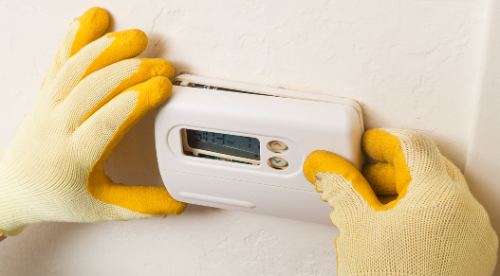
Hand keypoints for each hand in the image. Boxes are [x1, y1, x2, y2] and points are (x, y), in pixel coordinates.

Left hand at [0, 7, 185, 235]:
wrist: (14, 187)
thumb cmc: (58, 196)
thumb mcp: (103, 208)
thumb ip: (142, 205)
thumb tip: (177, 204)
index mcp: (75, 156)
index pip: (108, 120)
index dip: (138, 99)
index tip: (164, 88)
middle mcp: (58, 125)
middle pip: (94, 87)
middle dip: (133, 70)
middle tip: (162, 65)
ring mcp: (48, 104)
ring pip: (76, 68)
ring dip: (108, 48)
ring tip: (137, 38)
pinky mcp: (45, 91)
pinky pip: (59, 58)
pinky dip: (76, 36)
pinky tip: (94, 20)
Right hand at [303, 128, 497, 274]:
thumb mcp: (357, 227)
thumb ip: (341, 186)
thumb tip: (325, 166)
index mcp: (442, 198)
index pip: (414, 145)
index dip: (383, 140)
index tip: (364, 146)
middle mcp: (467, 213)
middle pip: (428, 167)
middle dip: (389, 168)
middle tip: (359, 177)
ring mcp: (473, 236)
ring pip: (438, 192)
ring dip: (403, 191)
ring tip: (371, 207)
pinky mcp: (471, 255)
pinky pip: (446, 218)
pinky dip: (418, 212)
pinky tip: (392, 228)